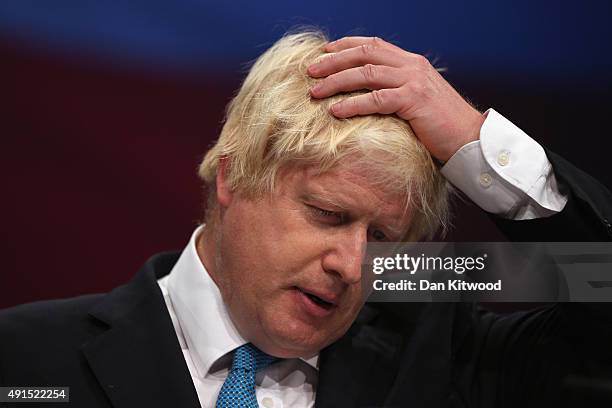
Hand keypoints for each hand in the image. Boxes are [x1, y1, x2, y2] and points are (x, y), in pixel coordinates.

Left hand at [307, 36, 484, 161]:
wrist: (468, 137)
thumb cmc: (439, 123)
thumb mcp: (416, 97)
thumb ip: (395, 88)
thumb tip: (367, 91)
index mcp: (411, 62)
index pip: (372, 44)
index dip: (345, 46)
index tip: (323, 52)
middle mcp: (411, 66)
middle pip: (364, 54)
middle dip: (333, 61)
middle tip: (310, 70)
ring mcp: (413, 81)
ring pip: (366, 74)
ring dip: (336, 81)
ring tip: (315, 91)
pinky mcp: (413, 100)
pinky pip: (376, 99)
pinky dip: (352, 104)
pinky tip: (336, 110)